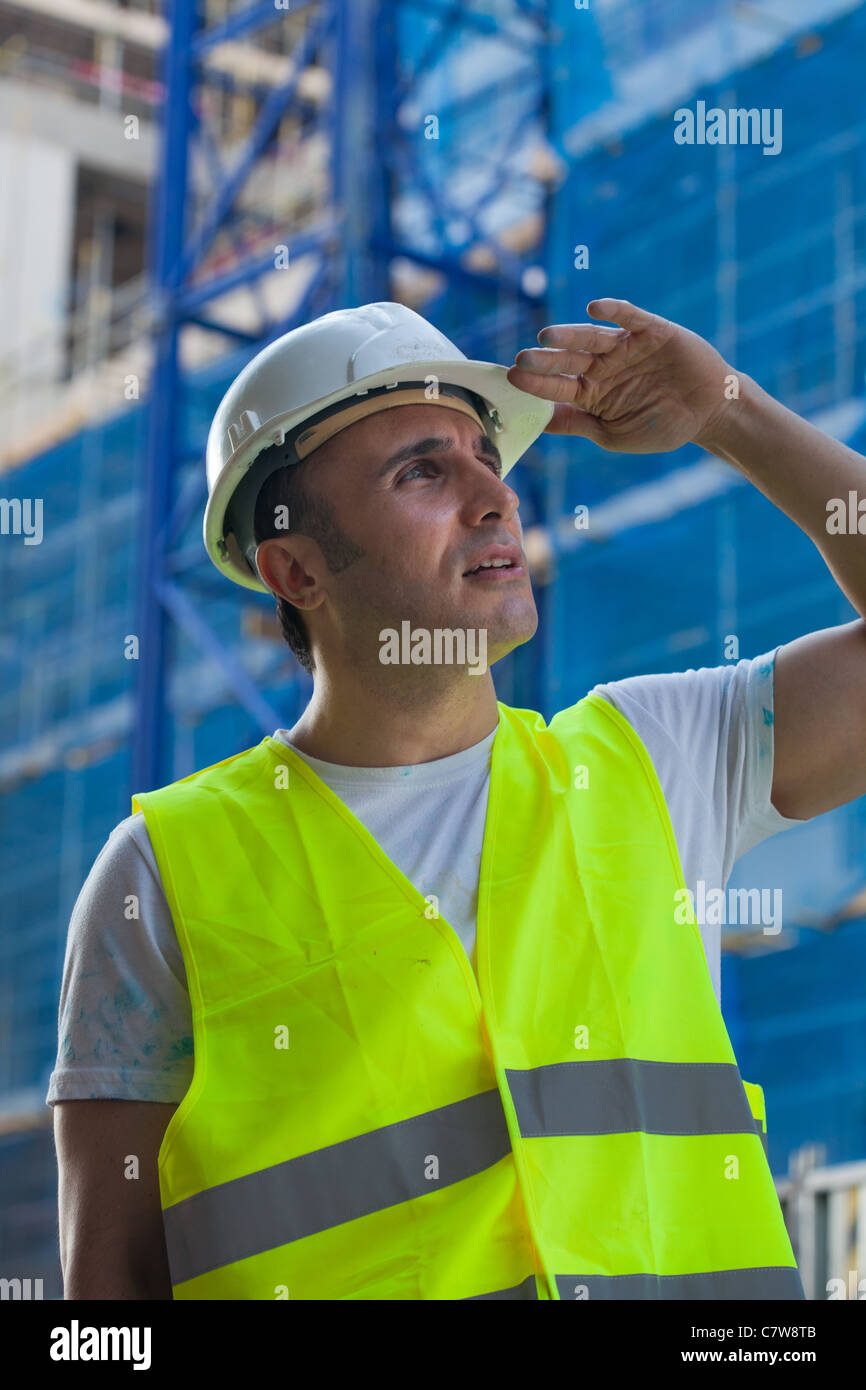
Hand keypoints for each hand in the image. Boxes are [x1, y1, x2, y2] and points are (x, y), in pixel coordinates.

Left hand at [506, 299, 735, 453]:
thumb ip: (578, 423)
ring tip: (546, 336)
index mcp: (592, 392)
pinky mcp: (651, 331)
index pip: (557, 386)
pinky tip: (594, 308)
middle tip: (521, 359)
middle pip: (568, 360)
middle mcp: (604, 366)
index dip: (536, 383)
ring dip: (569, 335)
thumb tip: (540, 421)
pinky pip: (629, 317)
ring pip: (591, 337)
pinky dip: (613, 310)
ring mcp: (626, 347)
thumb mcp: (612, 433)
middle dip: (545, 360)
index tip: (512, 380)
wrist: (709, 413)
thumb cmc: (661, 426)